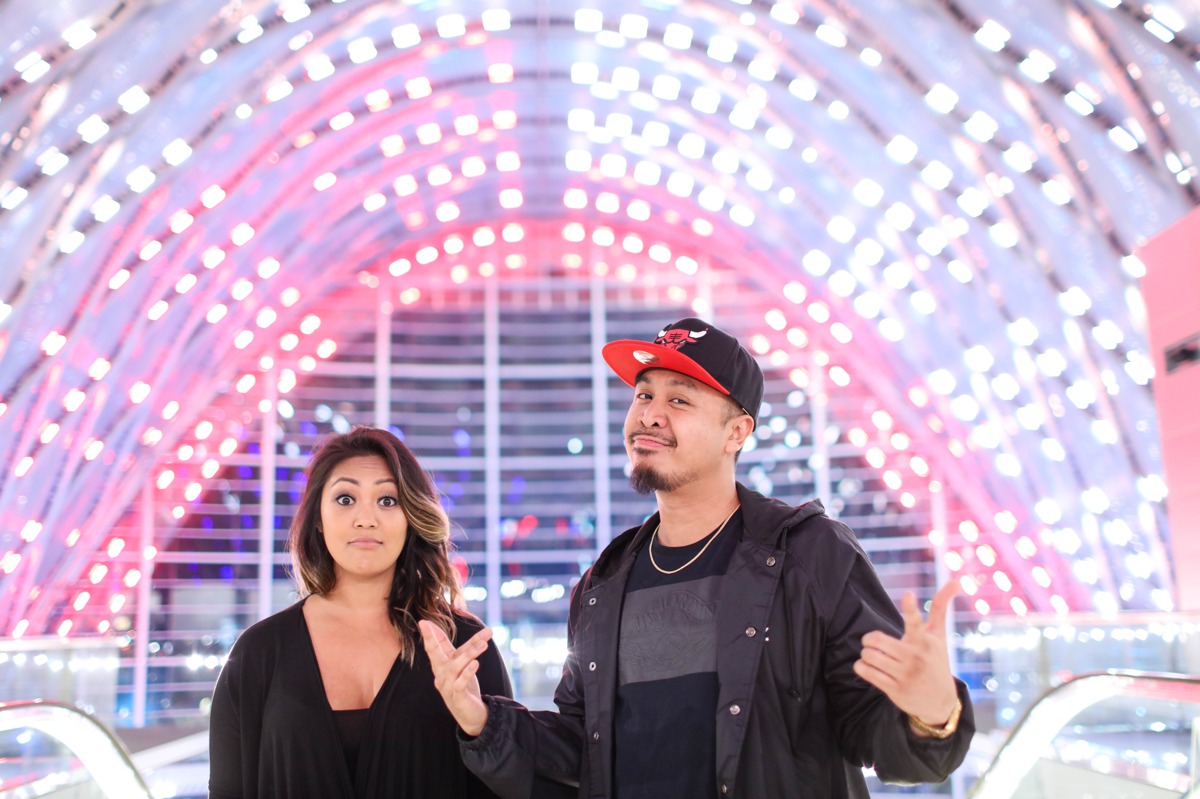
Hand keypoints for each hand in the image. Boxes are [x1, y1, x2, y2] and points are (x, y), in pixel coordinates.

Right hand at [419, 620, 491, 736]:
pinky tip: (475, 663)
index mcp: (441, 666)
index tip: (423, 621)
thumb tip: (483, 630)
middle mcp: (440, 675)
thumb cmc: (465, 686)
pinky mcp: (457, 697)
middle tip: (428, 624)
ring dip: (469, 653)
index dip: (430, 635)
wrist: (471, 714)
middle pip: (436, 655)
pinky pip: (460, 683)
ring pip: (455, 666)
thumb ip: (467, 648)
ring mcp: (447, 687)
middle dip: (432, 639)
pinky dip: (467, 673)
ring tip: (483, 644)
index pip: (434, 648)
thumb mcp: (464, 665)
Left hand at [853, 581, 959, 730]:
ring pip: (868, 655)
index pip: (915, 621)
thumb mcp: (939, 635)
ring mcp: (905, 674)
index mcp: (924, 640)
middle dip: (869, 639)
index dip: (910, 607)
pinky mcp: (895, 689)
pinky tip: (868, 667)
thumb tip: (955, 581)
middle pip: (875, 639)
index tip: (908, 594)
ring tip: (873, 656)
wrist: (940, 701)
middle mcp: (915, 656)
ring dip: (866, 654)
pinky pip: (866, 671)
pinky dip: (861, 666)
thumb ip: (941, 607)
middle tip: (873, 642)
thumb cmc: (936, 660)